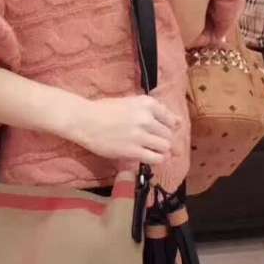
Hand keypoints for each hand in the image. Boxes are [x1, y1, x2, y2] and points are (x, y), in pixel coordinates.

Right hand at [66, 94, 182, 165]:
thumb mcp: (130, 103)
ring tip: (151, 150)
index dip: (169, 127)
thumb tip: (178, 122)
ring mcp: (140, 135)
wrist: (86, 121)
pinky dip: (156, 160)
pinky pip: (155, 158)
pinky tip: (150, 158)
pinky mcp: (133, 150)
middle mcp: (146, 118)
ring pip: (165, 146)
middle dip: (164, 140)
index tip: (162, 131)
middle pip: (168, 134)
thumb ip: (152, 111)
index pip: (171, 118)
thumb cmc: (104, 110)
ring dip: (161, 151)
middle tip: (153, 143)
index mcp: (147, 103)